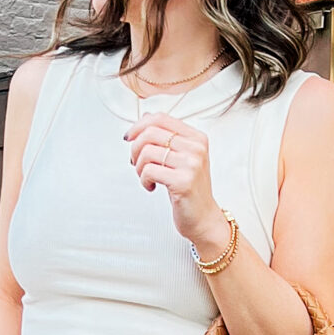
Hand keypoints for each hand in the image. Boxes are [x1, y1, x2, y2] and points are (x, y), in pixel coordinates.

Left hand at [124, 114, 230, 257]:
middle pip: (151, 133)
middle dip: (135, 148)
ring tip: (145, 177)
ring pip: (147, 152)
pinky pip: (149, 171)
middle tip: (135, 162)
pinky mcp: (183, 182)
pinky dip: (143, 180)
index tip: (130, 137)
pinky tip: (151, 187)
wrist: (203, 218)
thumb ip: (166, 137)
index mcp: (196, 138)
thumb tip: (145, 117)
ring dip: (138, 167)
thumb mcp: (181, 158)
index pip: (161, 118)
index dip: (139, 125)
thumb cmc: (190, 189)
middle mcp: (196, 148)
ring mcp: (191, 164)